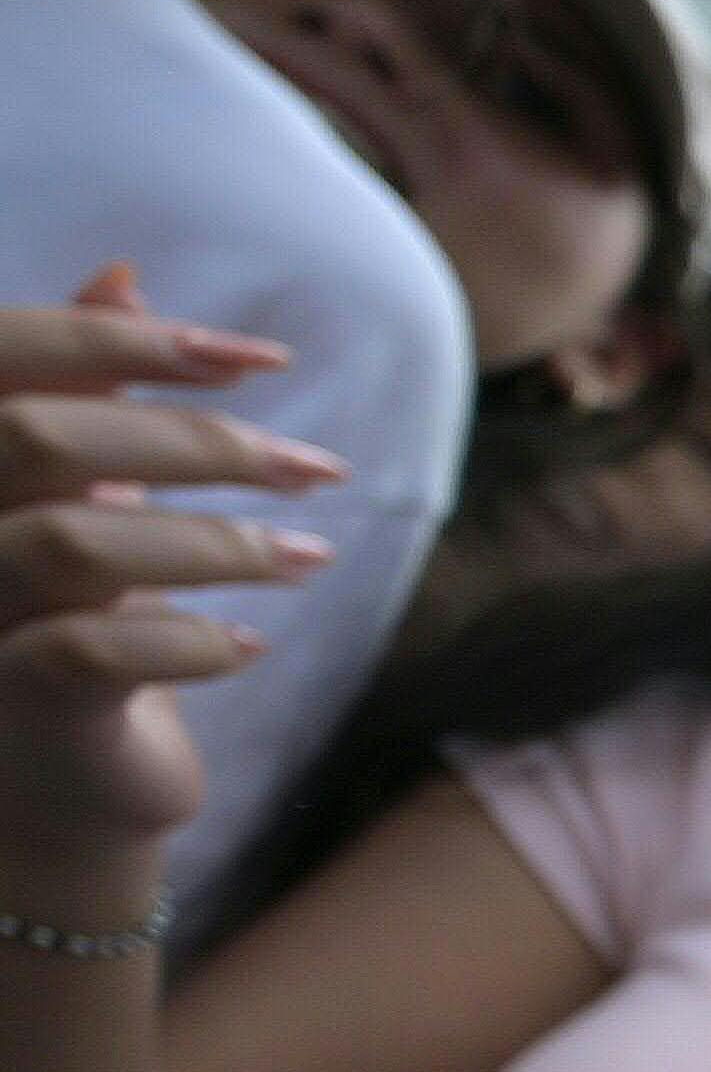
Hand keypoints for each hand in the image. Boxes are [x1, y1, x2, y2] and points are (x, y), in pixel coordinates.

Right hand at [1, 278, 347, 885]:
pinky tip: (249, 645)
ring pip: (78, 544)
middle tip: (319, 469)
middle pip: (43, 441)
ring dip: (219, 543)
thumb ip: (82, 391)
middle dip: (198, 443)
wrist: (52, 794)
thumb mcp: (79, 500)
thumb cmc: (66, 625)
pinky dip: (195, 640)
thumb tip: (125, 276)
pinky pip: (98, 651)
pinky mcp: (11, 705)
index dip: (129, 344)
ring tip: (307, 556)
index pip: (7, 360)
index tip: (259, 358)